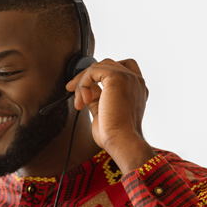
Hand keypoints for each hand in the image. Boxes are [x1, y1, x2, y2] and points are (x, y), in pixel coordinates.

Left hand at [65, 58, 155, 173]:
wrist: (122, 141)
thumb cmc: (115, 135)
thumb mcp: (103, 111)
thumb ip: (97, 98)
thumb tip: (87, 90)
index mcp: (136, 90)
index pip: (119, 70)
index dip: (100, 76)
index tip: (85, 89)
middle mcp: (135, 81)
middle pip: (106, 65)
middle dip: (86, 77)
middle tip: (71, 89)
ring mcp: (129, 77)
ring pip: (99, 67)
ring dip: (82, 83)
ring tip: (79, 102)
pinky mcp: (118, 77)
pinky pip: (93, 71)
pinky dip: (83, 84)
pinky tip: (83, 100)